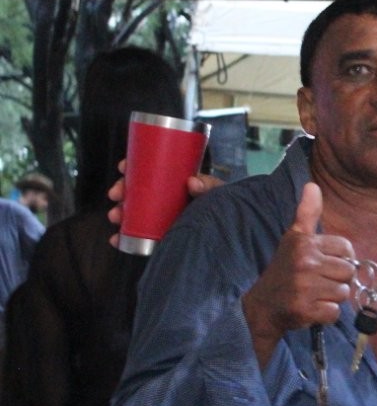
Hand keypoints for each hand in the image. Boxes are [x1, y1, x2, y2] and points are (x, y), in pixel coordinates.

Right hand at [107, 158, 225, 245]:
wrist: (232, 237)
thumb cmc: (226, 210)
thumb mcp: (220, 194)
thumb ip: (210, 187)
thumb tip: (191, 182)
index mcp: (178, 183)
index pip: (152, 170)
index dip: (134, 167)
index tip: (122, 167)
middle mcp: (168, 199)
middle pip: (138, 190)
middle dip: (122, 190)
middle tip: (116, 194)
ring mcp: (163, 217)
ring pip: (135, 211)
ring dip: (120, 212)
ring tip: (116, 216)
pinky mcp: (162, 235)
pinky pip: (139, 234)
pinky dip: (125, 236)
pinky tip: (117, 239)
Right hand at [240, 183, 355, 366]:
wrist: (261, 306)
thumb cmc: (283, 270)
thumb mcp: (293, 239)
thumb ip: (307, 213)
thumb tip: (313, 185)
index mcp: (304, 243)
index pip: (347, 248)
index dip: (339, 259)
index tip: (323, 265)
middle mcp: (304, 263)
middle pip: (348, 272)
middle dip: (336, 280)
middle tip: (317, 283)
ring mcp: (304, 287)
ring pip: (343, 293)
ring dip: (331, 298)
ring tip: (313, 295)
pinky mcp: (304, 310)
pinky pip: (335, 312)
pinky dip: (326, 314)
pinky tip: (311, 309)